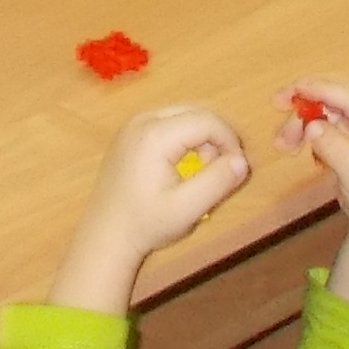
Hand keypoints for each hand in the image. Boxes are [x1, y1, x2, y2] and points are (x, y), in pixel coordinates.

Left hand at [52, 107, 249, 309]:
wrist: (105, 235)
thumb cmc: (146, 224)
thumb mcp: (187, 209)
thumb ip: (217, 182)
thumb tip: (242, 160)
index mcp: (156, 135)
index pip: (207, 121)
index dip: (230, 141)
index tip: (236, 169)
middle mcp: (142, 120)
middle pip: (195, 113)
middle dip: (215, 138)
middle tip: (217, 171)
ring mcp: (132, 124)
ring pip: (182, 116)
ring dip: (200, 138)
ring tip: (198, 172)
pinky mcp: (128, 133)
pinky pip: (167, 123)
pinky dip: (182, 138)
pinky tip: (178, 167)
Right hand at [280, 77, 348, 313]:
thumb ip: (336, 148)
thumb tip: (311, 126)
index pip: (347, 97)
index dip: (318, 90)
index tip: (290, 92)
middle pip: (332, 103)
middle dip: (304, 110)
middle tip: (281, 129)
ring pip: (324, 116)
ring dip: (301, 126)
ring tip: (284, 147)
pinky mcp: (348, 144)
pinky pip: (323, 130)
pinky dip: (307, 136)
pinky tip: (299, 151)